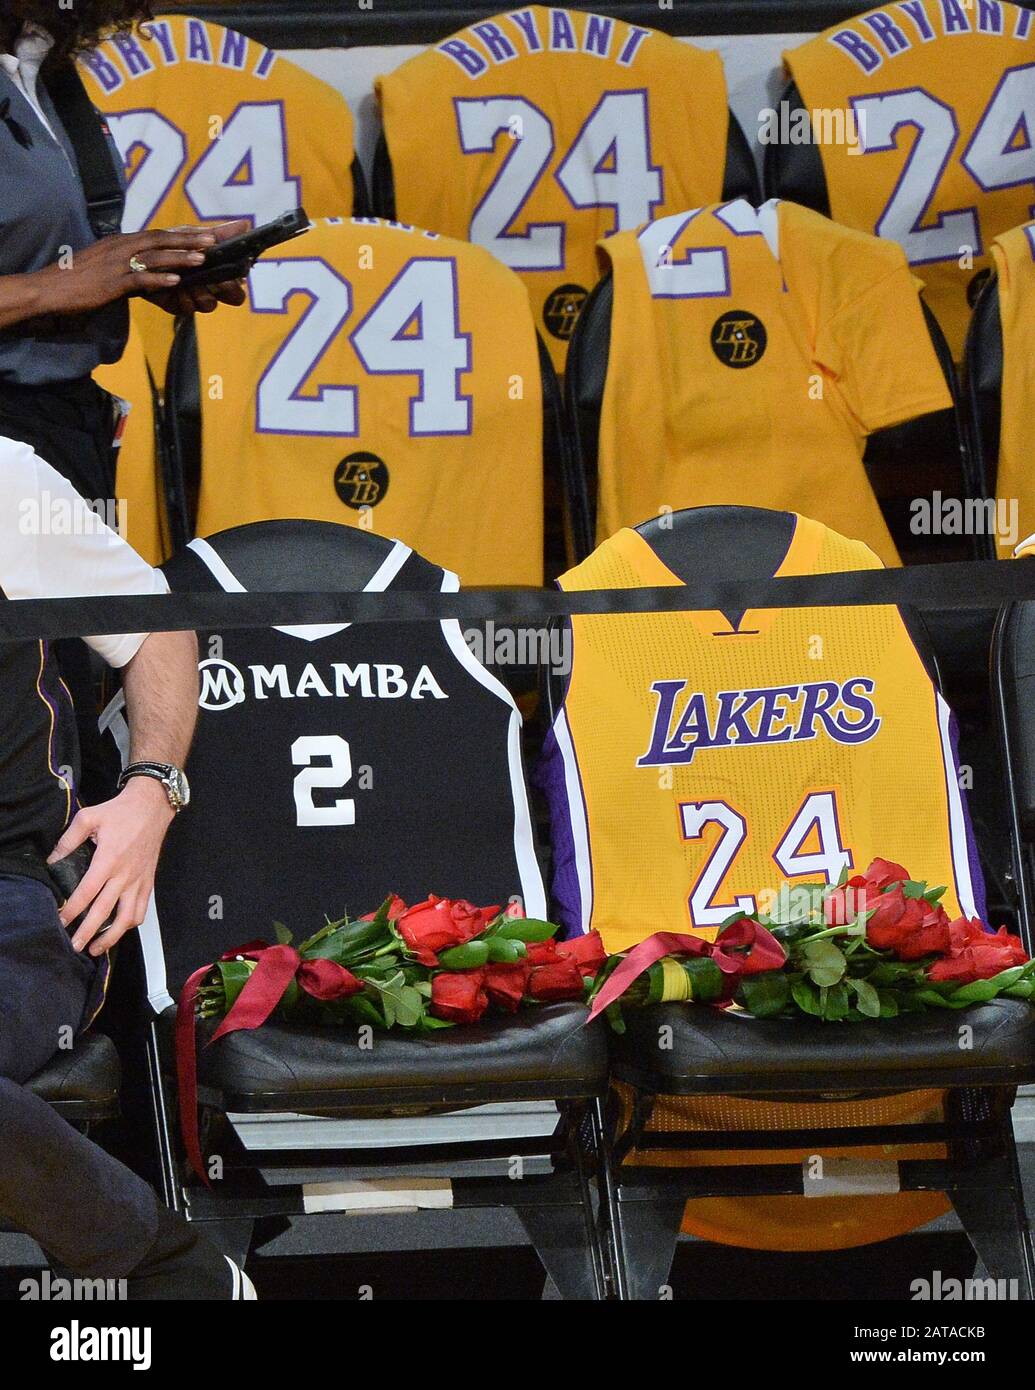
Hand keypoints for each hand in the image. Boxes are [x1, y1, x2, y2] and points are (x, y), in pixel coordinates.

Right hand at [31, 225, 230, 315]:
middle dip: (188, 239)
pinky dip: (157, 279)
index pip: (157, 234)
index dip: (183, 233)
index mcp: (121, 243)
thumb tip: (151, 270)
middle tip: (214, 239)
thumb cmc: (78, 280)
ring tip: (203, 258)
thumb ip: (129, 265)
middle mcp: (121, 248)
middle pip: (160, 239)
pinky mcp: (111, 283)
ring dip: (179, 257)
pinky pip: (138, 280)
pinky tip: (175, 280)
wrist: (49, 289)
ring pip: (153, 257)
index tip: (206, 232)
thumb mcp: (107, 266)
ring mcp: (116, 264)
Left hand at [47, 778, 175, 955]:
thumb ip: (69, 839)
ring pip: (127, 918)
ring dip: (112, 936)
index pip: (86, 893)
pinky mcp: (148, 883)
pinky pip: (141, 910)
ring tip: (97, 947)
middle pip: (104, 912)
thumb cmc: (120, 811)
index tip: (60, 921)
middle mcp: (124, 876)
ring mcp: (138, 881)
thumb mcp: (89, 817)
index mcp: (108, 861)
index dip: (71, 911)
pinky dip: (130, 924)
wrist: (153, 807)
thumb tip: (53, 860)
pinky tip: (119, 930)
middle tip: (74, 947)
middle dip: (88, 932)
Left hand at [143, 218, 250, 315]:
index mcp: (220, 273)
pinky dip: (182, 296)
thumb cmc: (171, 246)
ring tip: (189, 279)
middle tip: (215, 277)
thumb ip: (220, 234)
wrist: (138, 257)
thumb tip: (246, 223)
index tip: (232, 271)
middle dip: (225, 287)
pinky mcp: (179, 307)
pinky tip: (174, 285)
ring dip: (201, 291)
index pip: (240, 285)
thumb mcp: (194, 237)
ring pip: (210, 304)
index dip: (239, 282)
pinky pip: (187, 309)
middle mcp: (212, 289)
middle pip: (232, 298)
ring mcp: (196, 300)